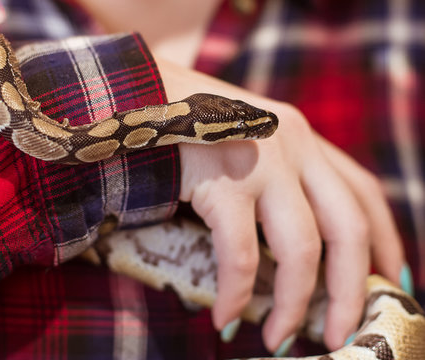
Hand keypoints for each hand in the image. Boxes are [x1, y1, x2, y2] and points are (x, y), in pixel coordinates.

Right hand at [158, 58, 405, 351]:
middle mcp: (294, 146)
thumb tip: (291, 248)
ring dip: (294, 306)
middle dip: (350, 292)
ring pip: (301, 250)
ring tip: (278, 338)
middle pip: (348, 229)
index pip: (363, 193)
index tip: (388, 281)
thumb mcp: (247, 143)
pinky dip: (236, 295)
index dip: (386, 241)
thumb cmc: (188, 129)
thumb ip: (276, 178)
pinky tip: (223, 317)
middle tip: (340, 334)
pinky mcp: (223, 180)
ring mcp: (261, 162)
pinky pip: (241, 255)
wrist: (136, 97)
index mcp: (302, 138)